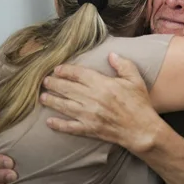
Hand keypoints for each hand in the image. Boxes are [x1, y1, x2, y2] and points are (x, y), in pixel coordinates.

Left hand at [40, 53, 163, 154]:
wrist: (142, 129)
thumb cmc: (139, 103)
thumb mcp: (135, 79)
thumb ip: (123, 65)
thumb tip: (111, 54)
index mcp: (103, 84)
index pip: (78, 74)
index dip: (66, 71)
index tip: (57, 69)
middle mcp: (92, 98)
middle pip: (67, 88)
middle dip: (54, 84)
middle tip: (44, 81)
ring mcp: (89, 115)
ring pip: (65, 106)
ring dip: (52, 101)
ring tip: (42, 97)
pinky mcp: (89, 129)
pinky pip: (70, 127)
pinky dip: (58, 124)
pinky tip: (49, 122)